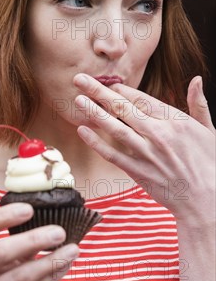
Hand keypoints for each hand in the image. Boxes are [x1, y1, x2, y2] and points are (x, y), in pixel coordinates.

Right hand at [0, 203, 78, 280]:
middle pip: (1, 251)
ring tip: (73, 249)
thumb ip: (18, 245)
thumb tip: (53, 220)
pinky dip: (51, 277)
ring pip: (21, 275)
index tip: (29, 208)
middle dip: (33, 239)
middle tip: (60, 232)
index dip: (4, 216)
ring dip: (50, 260)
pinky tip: (66, 266)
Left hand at [73, 73, 214, 223]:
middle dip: (100, 91)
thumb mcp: (209, 131)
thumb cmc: (210, 164)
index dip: (122, 90)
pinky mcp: (139, 172)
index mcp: (176, 121)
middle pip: (123, 108)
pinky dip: (96, 143)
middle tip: (80, 79)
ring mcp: (147, 154)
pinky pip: (113, 154)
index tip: (109, 84)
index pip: (142, 99)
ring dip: (94, 112)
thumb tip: (197, 80)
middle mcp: (159, 134)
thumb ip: (199, 104)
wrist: (207, 200)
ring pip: (115, 128)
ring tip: (77, 99)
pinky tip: (82, 131)